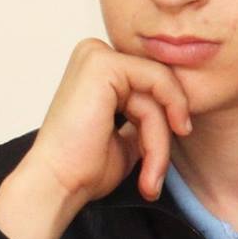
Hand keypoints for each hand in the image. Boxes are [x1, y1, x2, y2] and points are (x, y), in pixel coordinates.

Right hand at [0, 39, 192, 238]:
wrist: (58, 183)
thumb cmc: (83, 167)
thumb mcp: (128, 137)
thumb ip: (148, 115)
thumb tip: (180, 110)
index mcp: (97, 70)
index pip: (151, 84)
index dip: (165, 119)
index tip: (160, 160)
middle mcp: (94, 54)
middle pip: (158, 85)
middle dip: (163, 132)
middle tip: (154, 174)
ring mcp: (97, 55)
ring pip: (161, 88)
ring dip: (161, 138)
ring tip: (151, 174)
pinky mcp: (103, 63)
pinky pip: (158, 82)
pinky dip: (162, 122)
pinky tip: (153, 152)